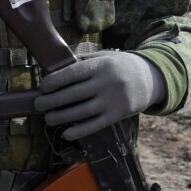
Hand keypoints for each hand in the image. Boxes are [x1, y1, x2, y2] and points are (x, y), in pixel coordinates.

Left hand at [33, 51, 163, 139]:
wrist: (152, 78)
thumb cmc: (121, 66)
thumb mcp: (105, 56)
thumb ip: (83, 61)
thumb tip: (55, 70)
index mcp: (101, 65)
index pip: (71, 74)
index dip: (53, 82)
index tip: (42, 87)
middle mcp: (106, 82)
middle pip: (72, 94)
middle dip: (51, 101)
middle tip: (38, 105)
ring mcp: (113, 100)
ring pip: (81, 112)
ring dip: (61, 117)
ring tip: (48, 119)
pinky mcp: (118, 115)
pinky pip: (95, 125)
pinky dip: (79, 131)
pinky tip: (66, 134)